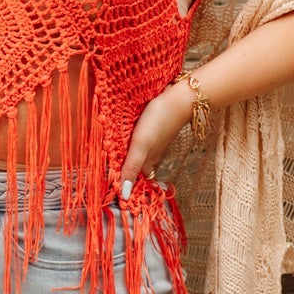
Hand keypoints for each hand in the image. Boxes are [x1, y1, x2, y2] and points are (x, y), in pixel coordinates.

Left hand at [118, 81, 192, 197]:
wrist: (180, 99)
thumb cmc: (159, 120)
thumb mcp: (140, 145)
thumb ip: (131, 167)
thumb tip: (124, 194)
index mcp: (148, 161)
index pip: (137, 181)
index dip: (127, 187)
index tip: (115, 192)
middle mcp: (153, 154)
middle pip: (139, 170)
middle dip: (129, 175)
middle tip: (114, 179)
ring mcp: (156, 142)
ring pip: (142, 156)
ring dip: (132, 160)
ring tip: (118, 163)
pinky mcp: (157, 129)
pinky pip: (145, 143)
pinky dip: (137, 146)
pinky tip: (131, 141)